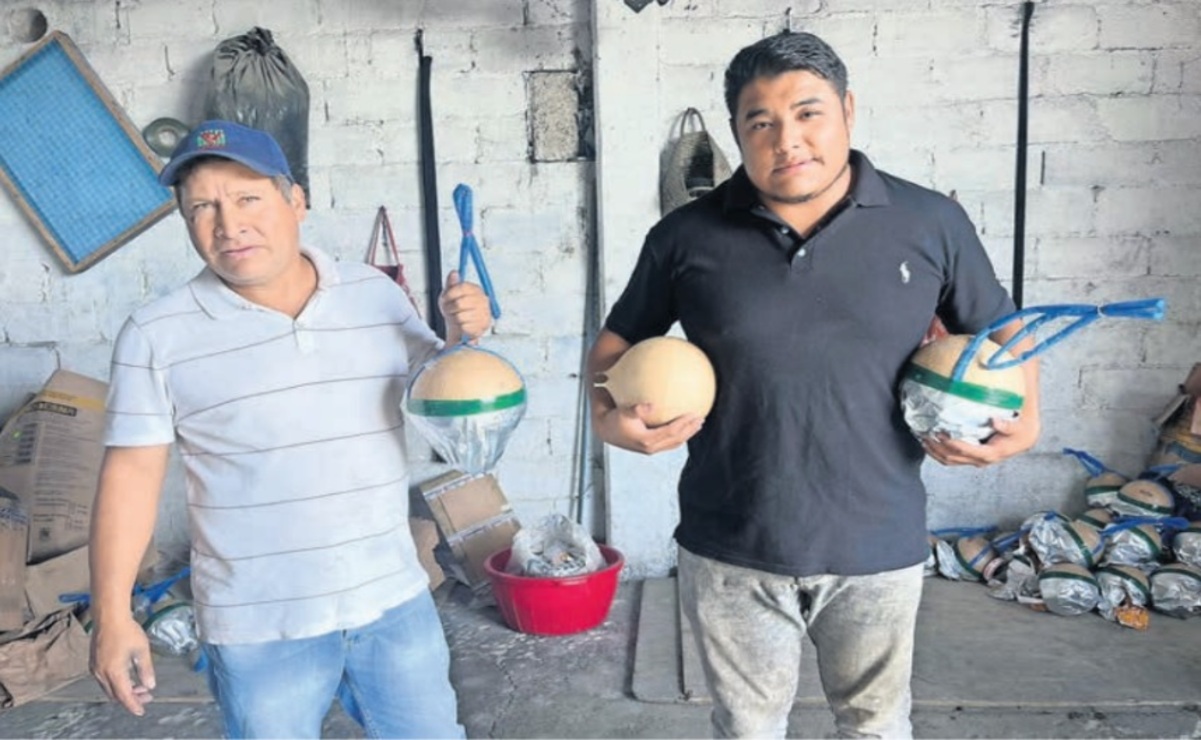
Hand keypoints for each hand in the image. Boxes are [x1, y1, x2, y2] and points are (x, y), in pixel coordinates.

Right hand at [90, 616, 155, 715]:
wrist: (108, 616)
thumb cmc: (127, 631)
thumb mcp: (142, 650)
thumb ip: (146, 669)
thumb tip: (150, 685)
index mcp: (114, 671)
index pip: (124, 696)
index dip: (133, 705)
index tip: (142, 710)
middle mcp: (101, 673)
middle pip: (115, 695)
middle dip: (130, 698)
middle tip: (146, 696)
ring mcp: (95, 668)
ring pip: (109, 688)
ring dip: (123, 691)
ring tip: (140, 686)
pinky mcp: (93, 663)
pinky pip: (104, 681)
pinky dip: (116, 684)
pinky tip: (127, 678)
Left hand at [439, 270, 491, 342]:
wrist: (462, 326)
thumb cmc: (456, 309)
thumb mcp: (450, 294)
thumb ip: (452, 283)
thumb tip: (454, 272)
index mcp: (475, 289)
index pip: (462, 287)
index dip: (450, 294)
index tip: (444, 299)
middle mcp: (483, 300)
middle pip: (460, 303)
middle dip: (449, 308)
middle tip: (448, 310)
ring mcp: (484, 313)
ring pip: (460, 317)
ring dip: (453, 319)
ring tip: (455, 318)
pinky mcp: (483, 326)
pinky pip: (464, 327)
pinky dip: (459, 327)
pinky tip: (462, 325)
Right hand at [594, 402, 703, 454]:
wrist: (606, 431)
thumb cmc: (614, 419)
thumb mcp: (623, 412)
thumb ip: (637, 409)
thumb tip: (651, 404)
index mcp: (647, 440)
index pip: (672, 432)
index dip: (685, 424)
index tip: (695, 414)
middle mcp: (651, 447)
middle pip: (677, 439)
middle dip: (691, 430)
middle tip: (702, 419)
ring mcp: (651, 449)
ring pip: (674, 443)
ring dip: (687, 434)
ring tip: (697, 425)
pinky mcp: (649, 448)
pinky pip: (669, 442)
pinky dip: (678, 435)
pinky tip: (682, 425)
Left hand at [922, 413, 1039, 466]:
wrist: (1023, 439)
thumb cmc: (1020, 431)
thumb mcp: (1018, 427)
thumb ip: (1008, 425)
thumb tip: (995, 421)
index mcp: (991, 453)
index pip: (967, 450)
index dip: (952, 443)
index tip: (941, 434)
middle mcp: (980, 460)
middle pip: (954, 457)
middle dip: (937, 447)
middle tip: (926, 435)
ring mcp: (974, 460)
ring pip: (949, 461)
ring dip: (934, 451)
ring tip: (923, 439)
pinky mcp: (970, 458)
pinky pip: (951, 458)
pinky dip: (938, 452)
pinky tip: (929, 443)